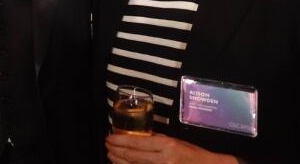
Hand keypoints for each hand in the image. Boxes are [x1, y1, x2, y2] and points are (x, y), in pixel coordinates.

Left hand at [106, 133, 237, 163]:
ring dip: (120, 162)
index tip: (109, 137)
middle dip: (116, 151)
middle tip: (106, 146)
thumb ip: (156, 139)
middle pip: (133, 156)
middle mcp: (163, 159)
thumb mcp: (174, 141)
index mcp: (166, 145)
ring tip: (110, 156)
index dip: (120, 141)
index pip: (137, 143)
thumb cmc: (192, 153)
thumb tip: (136, 137)